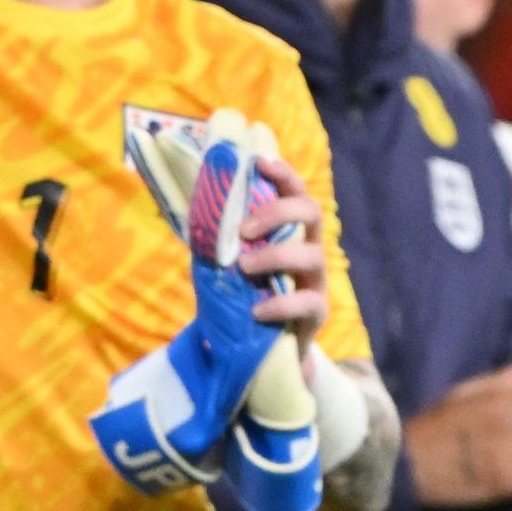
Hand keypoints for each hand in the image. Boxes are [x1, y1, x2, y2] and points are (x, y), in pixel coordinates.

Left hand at [231, 152, 329, 339]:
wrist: (263, 347)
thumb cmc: (247, 294)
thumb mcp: (231, 262)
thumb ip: (221, 238)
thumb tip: (194, 207)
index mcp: (290, 230)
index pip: (296, 192)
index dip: (283, 174)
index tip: (260, 163)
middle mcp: (308, 248)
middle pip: (311, 212)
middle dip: (278, 213)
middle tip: (243, 230)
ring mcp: (316, 280)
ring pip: (311, 255)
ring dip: (275, 256)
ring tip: (244, 268)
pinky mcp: (317, 312)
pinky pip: (307, 303)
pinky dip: (280, 304)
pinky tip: (257, 310)